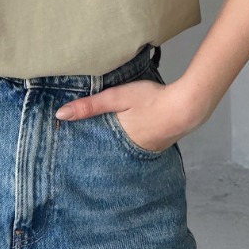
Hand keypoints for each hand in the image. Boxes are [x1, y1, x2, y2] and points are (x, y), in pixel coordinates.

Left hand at [54, 78, 188, 153]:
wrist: (188, 107)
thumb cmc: (152, 99)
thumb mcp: (117, 97)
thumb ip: (90, 105)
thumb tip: (60, 114)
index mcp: (117, 140)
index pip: (93, 148)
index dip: (82, 146)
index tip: (68, 148)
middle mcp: (131, 150)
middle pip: (108, 151)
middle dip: (97, 149)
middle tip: (81, 149)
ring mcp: (146, 150)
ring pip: (123, 149)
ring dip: (114, 146)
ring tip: (102, 143)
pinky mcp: (158, 145)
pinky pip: (138, 146)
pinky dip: (130, 142)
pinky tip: (128, 136)